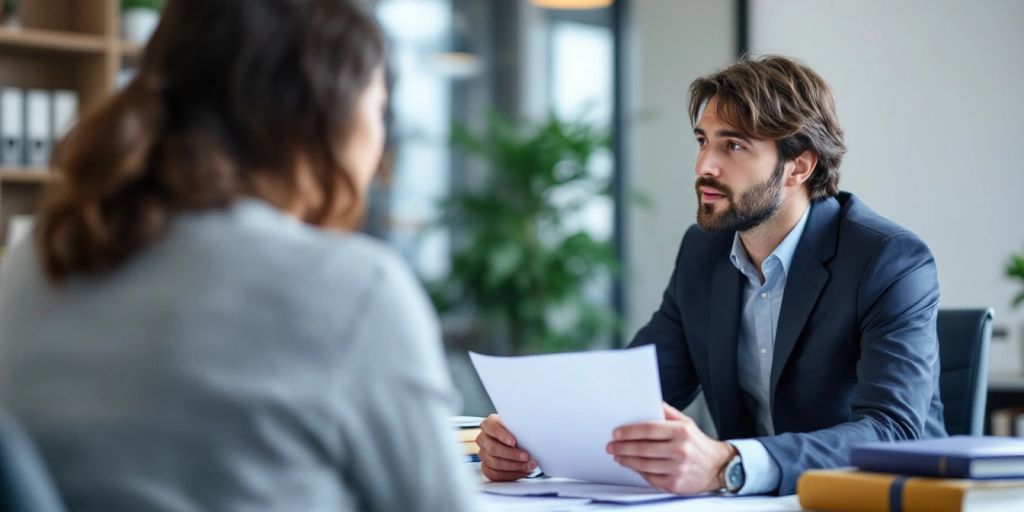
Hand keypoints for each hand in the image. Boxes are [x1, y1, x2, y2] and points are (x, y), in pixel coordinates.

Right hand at [476, 413, 537, 481]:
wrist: (518, 442)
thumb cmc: (518, 432)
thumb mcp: (519, 425)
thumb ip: (520, 426)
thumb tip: (532, 429)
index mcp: (489, 424)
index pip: (491, 427)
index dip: (502, 435)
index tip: (514, 442)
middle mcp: (483, 439)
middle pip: (493, 448)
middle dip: (512, 454)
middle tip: (526, 457)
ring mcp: (483, 454)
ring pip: (494, 463)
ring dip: (514, 466)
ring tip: (528, 466)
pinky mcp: (486, 467)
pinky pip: (495, 474)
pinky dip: (510, 475)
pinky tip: (522, 472)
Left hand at [606, 402, 735, 493]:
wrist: (718, 467)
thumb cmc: (698, 443)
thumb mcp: (686, 423)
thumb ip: (667, 413)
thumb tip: (649, 403)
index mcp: (682, 431)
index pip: (649, 429)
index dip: (629, 431)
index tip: (616, 433)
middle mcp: (681, 450)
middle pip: (643, 448)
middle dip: (623, 447)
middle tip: (611, 446)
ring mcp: (678, 469)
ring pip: (644, 465)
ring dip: (626, 460)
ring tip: (618, 456)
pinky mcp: (676, 484)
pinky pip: (651, 478)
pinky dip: (638, 472)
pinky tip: (632, 466)